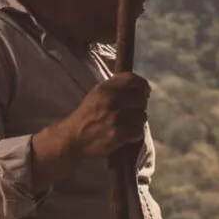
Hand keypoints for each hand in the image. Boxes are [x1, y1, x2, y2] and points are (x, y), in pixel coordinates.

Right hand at [28, 74, 149, 189]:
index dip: (143, 85)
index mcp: (105, 89)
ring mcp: (117, 118)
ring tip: (127, 122)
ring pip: (142, 116)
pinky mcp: (120, 134)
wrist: (74, 138)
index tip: (145, 91)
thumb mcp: (97, 94)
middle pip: (141, 99)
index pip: (133, 80)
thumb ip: (116, 87)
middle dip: (139, 105)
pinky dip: (135, 133)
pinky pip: (139, 131)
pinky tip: (126, 132)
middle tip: (132, 110)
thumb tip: (139, 85)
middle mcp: (112, 101)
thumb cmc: (87, 115)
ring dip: (137, 120)